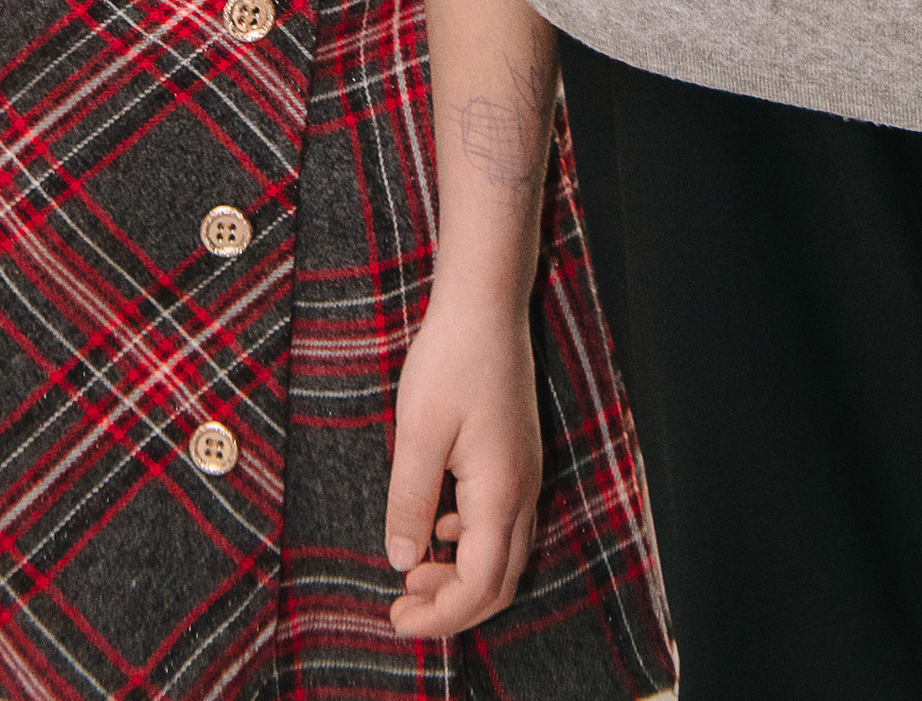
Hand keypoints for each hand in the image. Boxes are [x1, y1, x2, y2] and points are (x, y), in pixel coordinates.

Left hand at [384, 281, 541, 641]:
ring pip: (504, 555)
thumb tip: (402, 563)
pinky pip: (503, 524)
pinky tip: (438, 526)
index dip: (439, 617)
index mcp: (500, 492)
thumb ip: (411, 502)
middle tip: (402, 608)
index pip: (479, 585)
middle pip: (499, 583)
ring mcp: (526, 474)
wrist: (487, 303)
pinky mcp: (518, 458)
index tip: (395, 618)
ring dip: (461, 578)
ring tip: (413, 574)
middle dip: (451, 608)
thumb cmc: (451, 359)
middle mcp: (523, 491)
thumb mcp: (418, 432)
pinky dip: (471, 546)